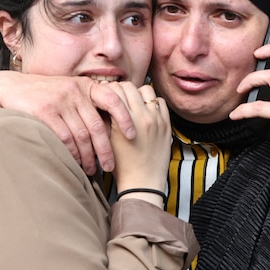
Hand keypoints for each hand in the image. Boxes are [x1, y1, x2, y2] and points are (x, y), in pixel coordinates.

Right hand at [0, 72, 135, 174]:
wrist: (10, 88)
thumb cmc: (45, 95)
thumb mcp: (69, 92)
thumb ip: (87, 105)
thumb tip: (112, 128)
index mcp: (85, 86)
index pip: (113, 100)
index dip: (125, 118)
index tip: (132, 136)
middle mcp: (75, 91)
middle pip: (97, 126)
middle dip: (106, 150)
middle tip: (110, 167)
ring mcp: (59, 100)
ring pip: (81, 135)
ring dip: (88, 156)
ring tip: (92, 169)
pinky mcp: (44, 110)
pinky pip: (64, 137)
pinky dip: (72, 153)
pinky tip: (75, 162)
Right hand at [110, 83, 170, 204]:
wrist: (142, 183)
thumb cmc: (120, 165)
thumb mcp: (107, 140)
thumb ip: (106, 118)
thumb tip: (103, 101)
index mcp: (125, 120)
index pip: (115, 90)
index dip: (107, 91)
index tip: (105, 96)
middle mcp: (143, 116)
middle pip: (130, 87)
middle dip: (121, 90)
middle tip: (118, 98)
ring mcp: (157, 119)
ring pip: (147, 90)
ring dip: (138, 94)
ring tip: (133, 104)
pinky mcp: (167, 125)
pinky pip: (161, 102)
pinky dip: (153, 103)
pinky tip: (146, 112)